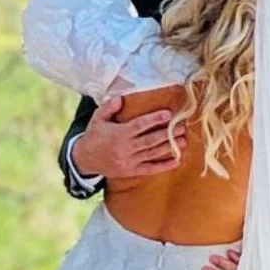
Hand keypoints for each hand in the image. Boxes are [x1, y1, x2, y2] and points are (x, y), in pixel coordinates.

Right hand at [72, 95, 186, 180]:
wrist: (85, 159)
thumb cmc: (94, 136)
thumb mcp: (97, 119)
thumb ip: (109, 107)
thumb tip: (121, 98)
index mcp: (118, 134)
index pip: (140, 125)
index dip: (154, 119)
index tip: (168, 114)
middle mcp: (125, 148)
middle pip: (150, 140)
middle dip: (167, 134)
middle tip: (181, 127)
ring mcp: (129, 161)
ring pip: (153, 153)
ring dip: (169, 147)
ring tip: (183, 141)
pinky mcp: (131, 171)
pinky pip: (150, 169)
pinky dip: (163, 166)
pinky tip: (176, 161)